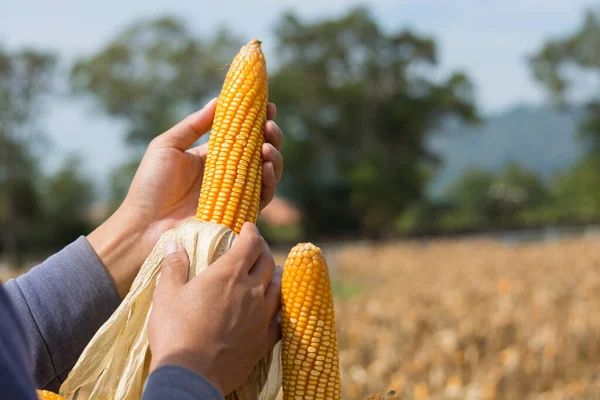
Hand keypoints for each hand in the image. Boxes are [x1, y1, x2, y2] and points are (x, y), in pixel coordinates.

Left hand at [87, 99, 283, 296]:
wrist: (144, 226)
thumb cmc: (150, 186)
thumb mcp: (167, 146)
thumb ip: (194, 124)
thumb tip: (219, 100)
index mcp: (213, 156)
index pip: (243, 135)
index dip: (258, 120)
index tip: (268, 106)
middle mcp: (229, 174)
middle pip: (261, 152)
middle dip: (272, 136)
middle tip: (269, 125)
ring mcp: (236, 194)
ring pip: (268, 173)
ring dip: (274, 157)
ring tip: (267, 147)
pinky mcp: (239, 214)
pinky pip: (264, 197)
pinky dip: (270, 181)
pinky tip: (266, 167)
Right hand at [148, 222, 282, 395]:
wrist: (191, 375)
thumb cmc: (175, 332)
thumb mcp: (166, 295)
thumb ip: (174, 266)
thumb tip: (174, 243)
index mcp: (228, 274)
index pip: (250, 243)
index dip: (251, 232)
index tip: (248, 227)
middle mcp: (251, 291)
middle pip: (268, 262)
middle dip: (263, 251)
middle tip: (256, 249)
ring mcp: (262, 316)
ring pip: (280, 288)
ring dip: (276, 276)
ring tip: (271, 273)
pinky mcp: (265, 339)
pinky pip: (281, 319)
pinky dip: (279, 309)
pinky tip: (275, 309)